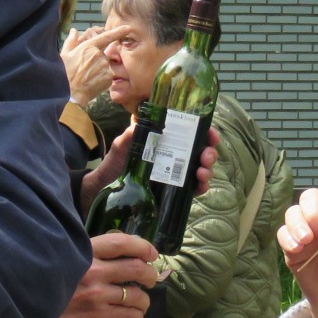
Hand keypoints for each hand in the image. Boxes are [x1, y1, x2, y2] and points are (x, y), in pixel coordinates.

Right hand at [53, 233, 160, 317]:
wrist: (28, 306)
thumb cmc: (46, 280)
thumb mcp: (64, 257)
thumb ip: (89, 254)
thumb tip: (120, 255)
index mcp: (85, 252)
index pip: (121, 243)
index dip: (143, 246)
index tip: (151, 253)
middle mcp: (94, 271)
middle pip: (136, 268)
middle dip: (150, 274)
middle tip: (150, 279)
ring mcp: (96, 296)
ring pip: (137, 296)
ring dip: (144, 299)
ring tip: (141, 301)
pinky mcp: (95, 317)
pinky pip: (129, 316)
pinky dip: (137, 315)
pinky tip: (133, 314)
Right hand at [60, 26, 115, 103]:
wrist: (69, 93)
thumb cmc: (64, 73)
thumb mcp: (64, 55)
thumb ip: (71, 41)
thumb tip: (74, 31)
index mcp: (88, 47)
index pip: (106, 37)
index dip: (118, 31)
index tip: (128, 28)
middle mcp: (98, 55)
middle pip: (103, 55)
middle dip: (96, 61)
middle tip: (85, 70)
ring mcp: (104, 66)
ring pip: (105, 66)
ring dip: (99, 70)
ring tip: (87, 77)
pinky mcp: (108, 77)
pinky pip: (107, 76)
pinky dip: (101, 79)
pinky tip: (92, 83)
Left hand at [79, 126, 218, 208]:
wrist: (105, 188)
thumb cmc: (115, 163)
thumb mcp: (120, 147)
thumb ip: (128, 137)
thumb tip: (136, 126)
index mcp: (166, 141)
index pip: (192, 133)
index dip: (206, 132)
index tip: (211, 135)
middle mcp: (175, 156)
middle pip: (201, 151)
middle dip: (209, 152)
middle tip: (206, 157)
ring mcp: (176, 174)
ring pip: (201, 169)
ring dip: (207, 170)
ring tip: (202, 172)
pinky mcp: (174, 191)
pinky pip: (193, 188)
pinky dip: (200, 187)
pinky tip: (200, 186)